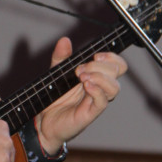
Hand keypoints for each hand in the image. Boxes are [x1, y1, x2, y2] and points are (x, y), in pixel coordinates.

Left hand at [35, 37, 126, 154]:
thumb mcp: (56, 72)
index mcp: (96, 76)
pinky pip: (102, 101)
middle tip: (80, 69)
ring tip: (82, 78)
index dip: (112, 57)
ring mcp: (96, 101)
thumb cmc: (55, 98)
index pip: (117, 65)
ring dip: (99, 77)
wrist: (44, 121)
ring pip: (115, 87)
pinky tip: (86, 86)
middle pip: (117, 72)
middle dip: (99, 66)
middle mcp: (100, 88)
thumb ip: (61, 57)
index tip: (96, 55)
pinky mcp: (91, 113)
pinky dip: (96, 90)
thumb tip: (65, 40)